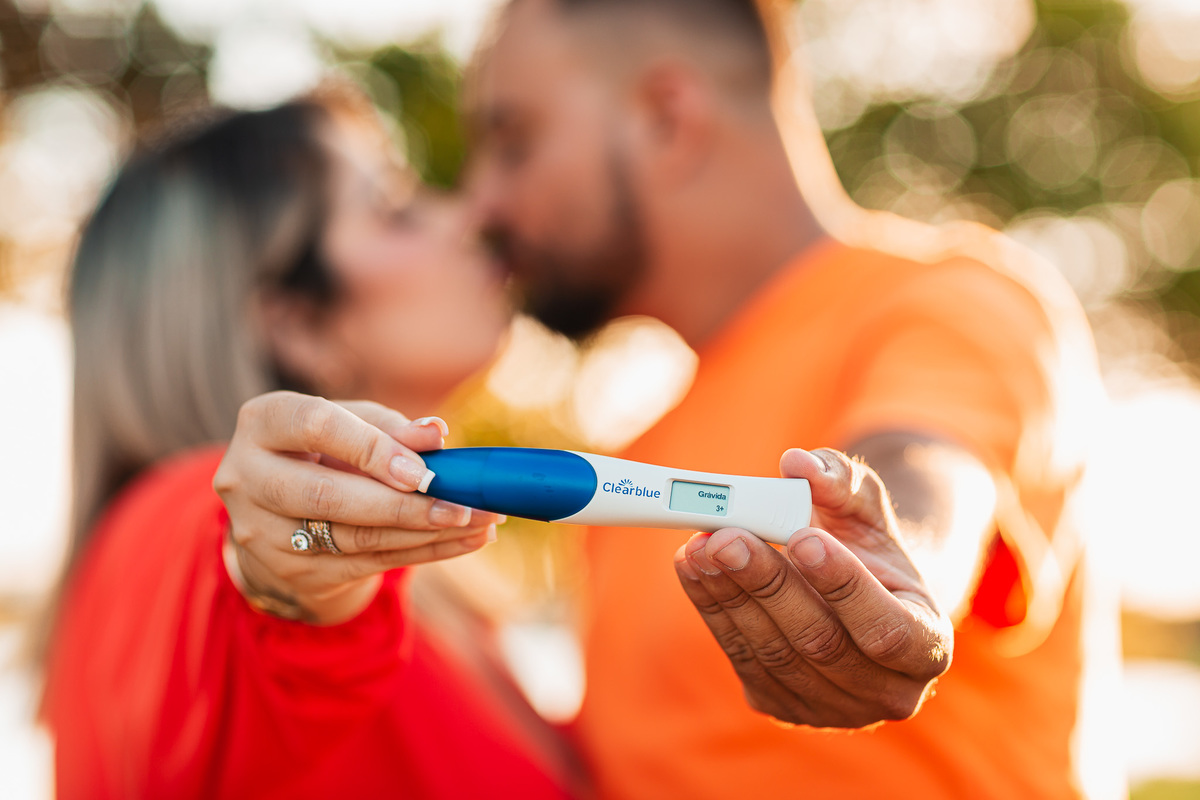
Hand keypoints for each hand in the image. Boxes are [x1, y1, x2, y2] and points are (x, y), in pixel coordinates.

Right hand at [214, 391, 502, 623]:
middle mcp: (248, 479)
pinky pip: (370, 563)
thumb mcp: (350, 425)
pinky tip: (467, 540)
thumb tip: (436, 433)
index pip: (315, 427)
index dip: (371, 448)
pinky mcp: (293, 572)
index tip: (421, 469)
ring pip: (355, 537)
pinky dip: (426, 552)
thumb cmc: (323, 453)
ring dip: (427, 532)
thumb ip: (389, 427)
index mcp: (262, 423)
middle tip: (463, 506)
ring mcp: (264, 534)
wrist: (277, 517)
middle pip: (329, 496)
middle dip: (402, 504)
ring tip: (481, 522)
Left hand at [673, 448, 951, 727]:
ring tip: (700, 544)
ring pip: (773, 653)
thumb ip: (841, 482)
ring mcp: (831, 710)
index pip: (886, 629)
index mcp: (926, 647)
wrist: (853, 598)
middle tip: (727, 537)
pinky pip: (742, 658)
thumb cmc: (867, 550)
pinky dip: (712, 609)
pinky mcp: (780, 705)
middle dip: (768, 585)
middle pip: (818, 642)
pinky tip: (692, 567)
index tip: (801, 538)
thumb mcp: (866, 510)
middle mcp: (886, 693)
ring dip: (729, 595)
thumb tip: (798, 463)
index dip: (843, 586)